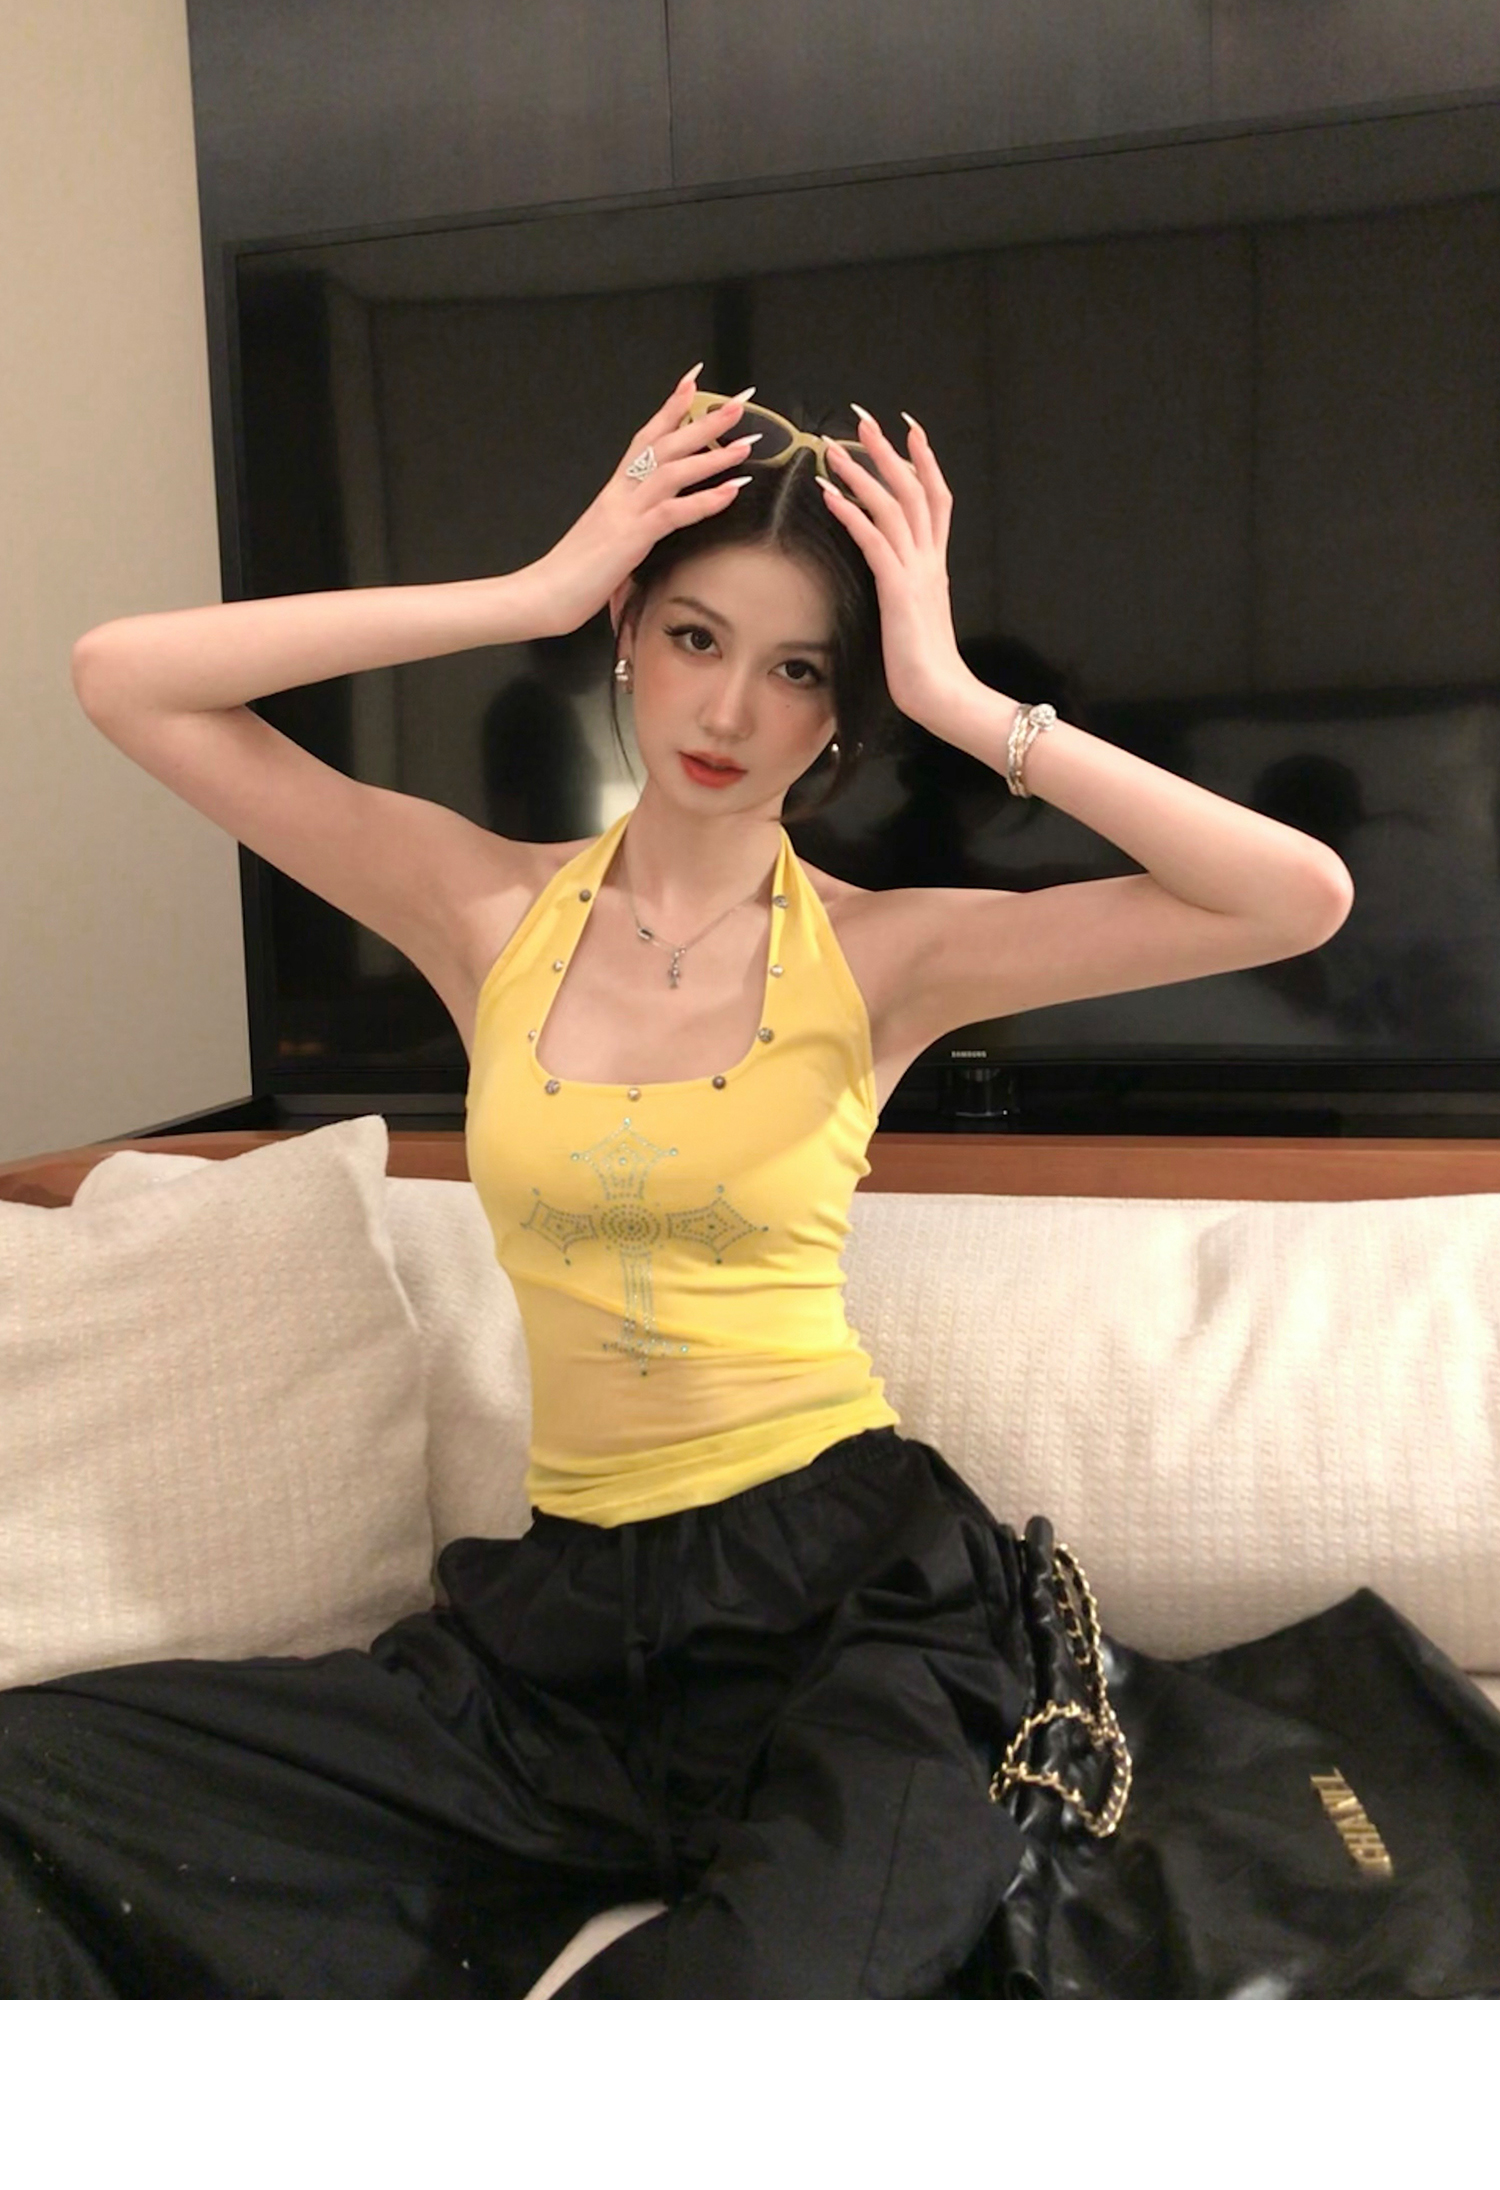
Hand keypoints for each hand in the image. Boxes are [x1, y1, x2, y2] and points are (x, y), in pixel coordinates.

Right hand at [528, 372, 758, 636]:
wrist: (543, 595)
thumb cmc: (574, 575)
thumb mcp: (610, 541)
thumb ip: (634, 527)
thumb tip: (655, 528)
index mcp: (615, 491)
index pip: (645, 437)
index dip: (670, 408)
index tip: (694, 382)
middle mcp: (620, 493)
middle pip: (665, 443)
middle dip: (704, 420)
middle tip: (738, 402)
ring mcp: (625, 512)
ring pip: (673, 470)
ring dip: (713, 455)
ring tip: (747, 443)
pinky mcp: (630, 538)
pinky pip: (672, 512)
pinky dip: (704, 500)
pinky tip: (730, 491)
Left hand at [817, 409, 970, 729]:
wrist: (941, 693)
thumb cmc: (925, 666)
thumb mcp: (915, 618)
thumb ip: (906, 592)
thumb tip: (893, 584)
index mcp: (936, 564)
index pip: (936, 499)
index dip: (924, 462)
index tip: (909, 431)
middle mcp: (930, 559)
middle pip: (914, 489)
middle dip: (890, 451)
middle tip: (865, 419)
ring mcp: (916, 571)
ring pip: (892, 505)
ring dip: (862, 472)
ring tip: (834, 447)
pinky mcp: (898, 588)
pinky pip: (873, 539)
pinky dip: (851, 512)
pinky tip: (830, 493)